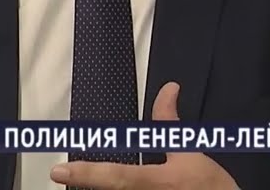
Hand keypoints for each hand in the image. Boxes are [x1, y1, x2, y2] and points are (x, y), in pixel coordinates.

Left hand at [49, 82, 236, 189]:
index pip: (116, 176)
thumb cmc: (211, 187)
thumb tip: (168, 89)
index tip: (59, 170)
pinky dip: (119, 188)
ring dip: (101, 184)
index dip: (86, 173)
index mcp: (155, 181)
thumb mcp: (191, 151)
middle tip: (62, 173)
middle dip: (88, 180)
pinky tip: (103, 183)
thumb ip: (170, 123)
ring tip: (83, 176)